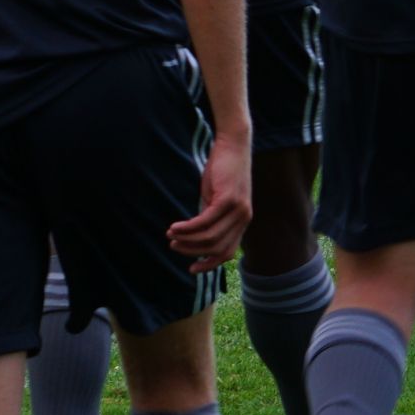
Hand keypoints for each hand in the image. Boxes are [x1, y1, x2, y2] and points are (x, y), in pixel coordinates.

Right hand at [167, 128, 252, 272]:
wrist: (233, 145)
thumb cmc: (222, 172)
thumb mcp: (216, 200)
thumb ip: (210, 219)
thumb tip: (194, 238)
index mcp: (242, 221)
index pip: (227, 252)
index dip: (209, 264)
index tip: (191, 269)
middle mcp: (243, 218)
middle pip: (216, 248)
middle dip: (192, 251)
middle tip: (173, 245)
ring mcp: (238, 210)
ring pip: (209, 237)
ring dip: (187, 239)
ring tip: (171, 235)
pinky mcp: (228, 199)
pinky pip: (205, 221)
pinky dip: (188, 227)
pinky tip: (175, 227)